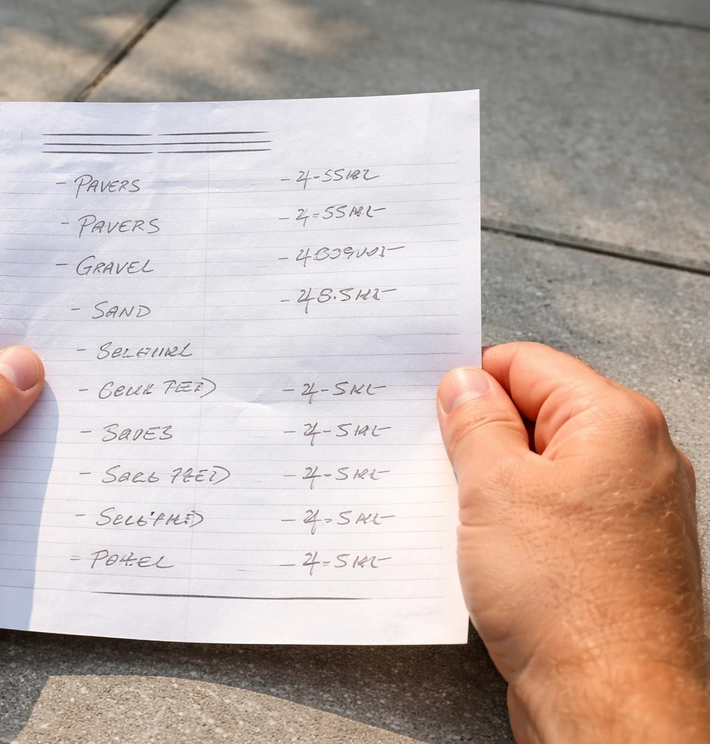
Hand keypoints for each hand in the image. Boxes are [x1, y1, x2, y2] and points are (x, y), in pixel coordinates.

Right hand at [437, 343, 708, 742]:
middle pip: (538, 414)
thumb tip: (464, 384)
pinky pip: (556, 512)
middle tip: (438, 464)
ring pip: (543, 468)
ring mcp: (630, 508)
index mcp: (615, 421)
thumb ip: (474, 422)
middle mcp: (635, 457)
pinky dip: (517, 520)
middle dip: (481, 436)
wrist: (611, 702)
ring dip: (495, 483)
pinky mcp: (616, 553)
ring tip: (460, 514)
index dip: (471, 381)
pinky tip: (486, 548)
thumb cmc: (567, 602)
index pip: (527, 364)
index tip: (430, 407)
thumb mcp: (493, 488)